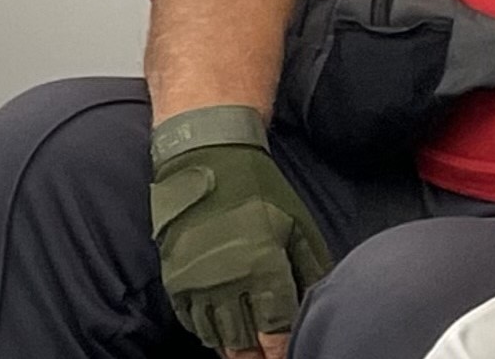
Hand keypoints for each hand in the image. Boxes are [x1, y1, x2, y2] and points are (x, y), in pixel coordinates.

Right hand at [150, 108, 330, 358]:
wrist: (203, 155)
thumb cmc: (256, 186)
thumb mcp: (297, 223)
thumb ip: (312, 267)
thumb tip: (320, 302)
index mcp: (263, 268)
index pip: (276, 331)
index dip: (283, 351)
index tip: (288, 356)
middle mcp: (227, 282)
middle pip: (243, 343)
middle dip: (257, 357)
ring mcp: (197, 280)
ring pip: (214, 336)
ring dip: (232, 349)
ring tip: (245, 353)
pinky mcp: (174, 274)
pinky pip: (188, 319)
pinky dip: (204, 332)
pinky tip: (216, 334)